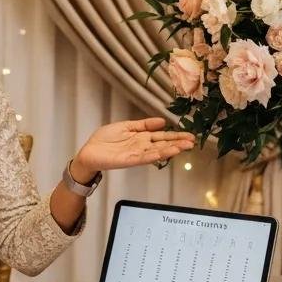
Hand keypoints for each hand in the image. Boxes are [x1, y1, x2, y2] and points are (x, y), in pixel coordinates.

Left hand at [71, 118, 194, 181]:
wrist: (89, 151)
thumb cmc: (105, 140)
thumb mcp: (126, 126)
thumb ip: (143, 124)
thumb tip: (162, 121)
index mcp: (141, 138)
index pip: (162, 136)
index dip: (175, 136)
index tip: (189, 135)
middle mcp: (142, 147)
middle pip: (163, 145)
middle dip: (177, 143)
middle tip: (192, 142)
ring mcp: (136, 154)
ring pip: (156, 152)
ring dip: (169, 150)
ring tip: (182, 147)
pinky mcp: (128, 160)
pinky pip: (142, 158)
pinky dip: (152, 156)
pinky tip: (162, 153)